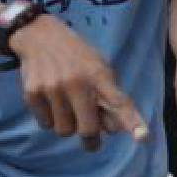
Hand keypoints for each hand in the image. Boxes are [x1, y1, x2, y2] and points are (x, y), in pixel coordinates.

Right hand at [8, 15, 146, 150]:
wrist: (40, 36)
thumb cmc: (76, 56)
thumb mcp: (98, 67)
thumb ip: (107, 97)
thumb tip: (113, 130)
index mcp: (99, 75)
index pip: (119, 102)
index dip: (132, 121)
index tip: (144, 137)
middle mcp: (77, 82)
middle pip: (88, 130)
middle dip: (91, 139)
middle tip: (91, 141)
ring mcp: (53, 88)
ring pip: (64, 131)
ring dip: (68, 125)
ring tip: (67, 107)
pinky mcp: (32, 93)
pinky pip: (46, 124)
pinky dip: (50, 118)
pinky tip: (51, 100)